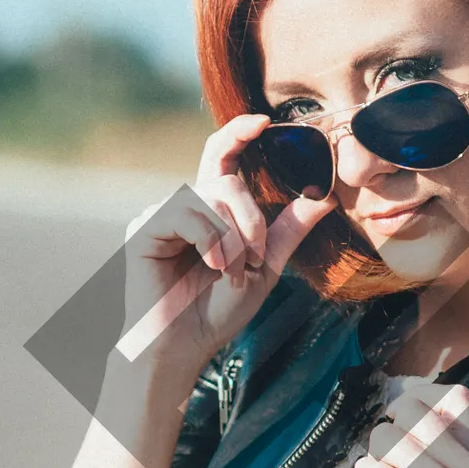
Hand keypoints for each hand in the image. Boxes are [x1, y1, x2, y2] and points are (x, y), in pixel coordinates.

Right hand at [120, 114, 333, 393]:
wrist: (183, 346)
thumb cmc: (218, 311)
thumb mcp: (265, 268)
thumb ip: (289, 231)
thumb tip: (324, 197)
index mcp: (211, 210)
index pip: (222, 156)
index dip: (238, 132)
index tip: (264, 121)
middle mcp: (185, 206)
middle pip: (225, 179)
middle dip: (251, 217)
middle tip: (257, 256)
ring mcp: (162, 215)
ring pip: (210, 197)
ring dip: (234, 235)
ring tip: (232, 271)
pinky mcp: (144, 229)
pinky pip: (187, 213)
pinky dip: (209, 240)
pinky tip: (211, 266)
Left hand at [350, 382, 468, 467]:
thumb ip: (445, 439)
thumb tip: (405, 394)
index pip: (458, 395)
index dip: (424, 399)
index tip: (409, 426)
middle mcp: (468, 466)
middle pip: (410, 407)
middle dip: (389, 433)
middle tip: (395, 467)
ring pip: (381, 435)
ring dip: (373, 463)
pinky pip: (364, 466)